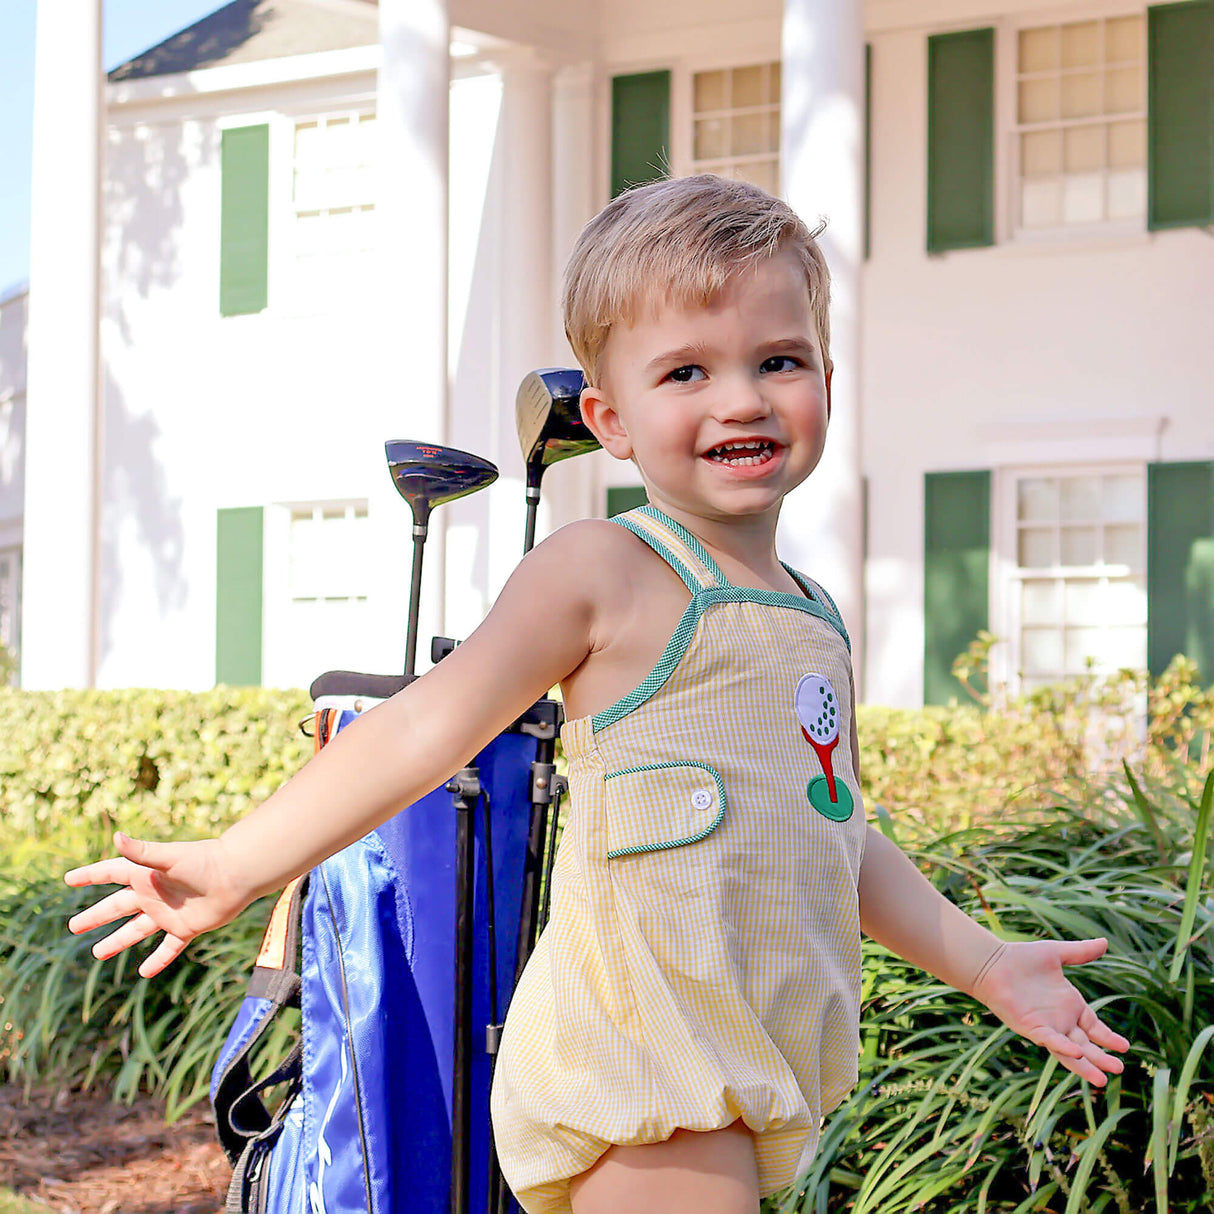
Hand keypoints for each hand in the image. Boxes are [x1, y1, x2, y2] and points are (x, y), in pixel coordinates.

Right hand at [65, 833, 250, 977]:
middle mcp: (154, 894)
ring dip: (117, 941)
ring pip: (137, 930)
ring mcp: (169, 913)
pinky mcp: (187, 928)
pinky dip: (158, 960)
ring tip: (97, 953)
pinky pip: (169, 948)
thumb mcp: (169, 857)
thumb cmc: (205, 861)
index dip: (90, 875)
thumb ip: (142, 851)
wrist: (238, 875)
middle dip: (96, 916)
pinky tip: (144, 973)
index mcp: (146, 875)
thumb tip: (116, 837)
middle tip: (73, 926)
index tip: (69, 879)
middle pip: (118, 906)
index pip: (111, 873)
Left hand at [972, 938, 1129, 1085]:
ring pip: (1070, 1051)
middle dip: (1101, 1057)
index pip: (1094, 1026)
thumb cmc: (1021, 957)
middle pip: (1085, 1044)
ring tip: (1102, 1080)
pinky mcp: (1030, 1027)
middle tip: (1119, 1070)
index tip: (1125, 1047)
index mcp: (1069, 1004)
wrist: (992, 961)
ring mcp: (1046, 1025)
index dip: (1108, 1037)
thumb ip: (1080, 952)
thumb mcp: (1056, 954)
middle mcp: (1060, 1019)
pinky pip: (1049, 1040)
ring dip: (1085, 1065)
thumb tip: (1104, 942)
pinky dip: (1062, 1047)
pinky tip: (1077, 1054)